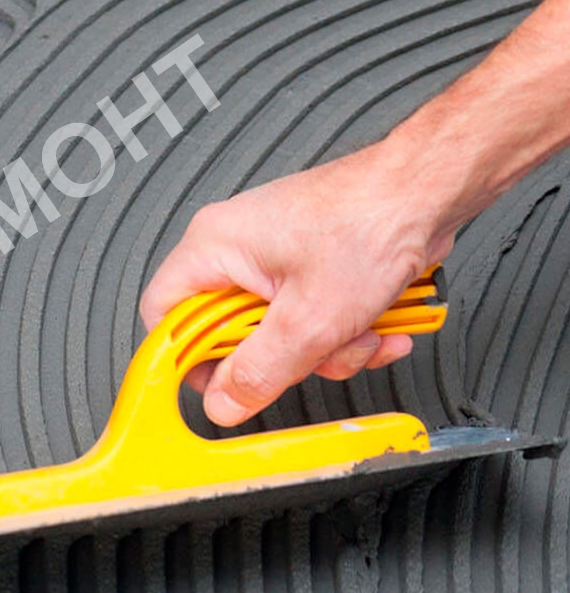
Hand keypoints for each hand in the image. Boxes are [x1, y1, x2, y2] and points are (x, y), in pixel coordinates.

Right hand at [139, 143, 453, 425]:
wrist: (428, 190)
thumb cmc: (370, 221)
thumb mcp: (309, 319)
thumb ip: (260, 370)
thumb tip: (222, 403)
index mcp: (213, 245)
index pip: (165, 315)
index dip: (187, 360)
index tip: (219, 387)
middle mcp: (234, 245)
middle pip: (228, 332)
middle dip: (282, 358)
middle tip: (310, 356)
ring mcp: (272, 254)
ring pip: (276, 331)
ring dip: (324, 349)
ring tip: (360, 335)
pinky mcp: (306, 263)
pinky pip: (307, 316)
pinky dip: (342, 330)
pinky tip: (376, 325)